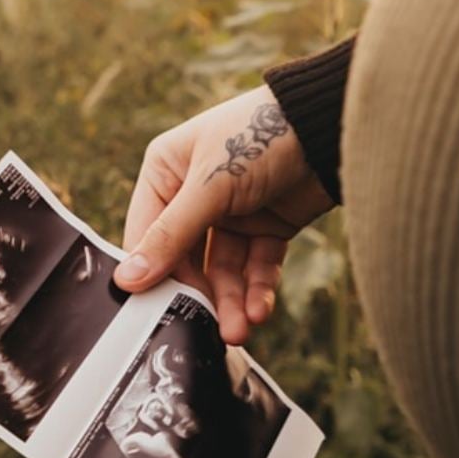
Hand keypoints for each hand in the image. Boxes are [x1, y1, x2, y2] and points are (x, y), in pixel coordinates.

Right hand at [116, 85, 332, 343]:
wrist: (331, 126)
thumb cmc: (260, 136)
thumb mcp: (209, 186)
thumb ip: (170, 236)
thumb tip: (127, 279)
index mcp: (167, 172)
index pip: (147, 234)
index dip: (151, 273)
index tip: (153, 313)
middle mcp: (195, 194)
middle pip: (187, 259)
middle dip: (200, 294)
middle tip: (207, 329)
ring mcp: (233, 213)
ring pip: (224, 269)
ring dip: (232, 300)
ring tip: (240, 331)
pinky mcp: (268, 227)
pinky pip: (256, 266)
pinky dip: (259, 289)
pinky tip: (261, 311)